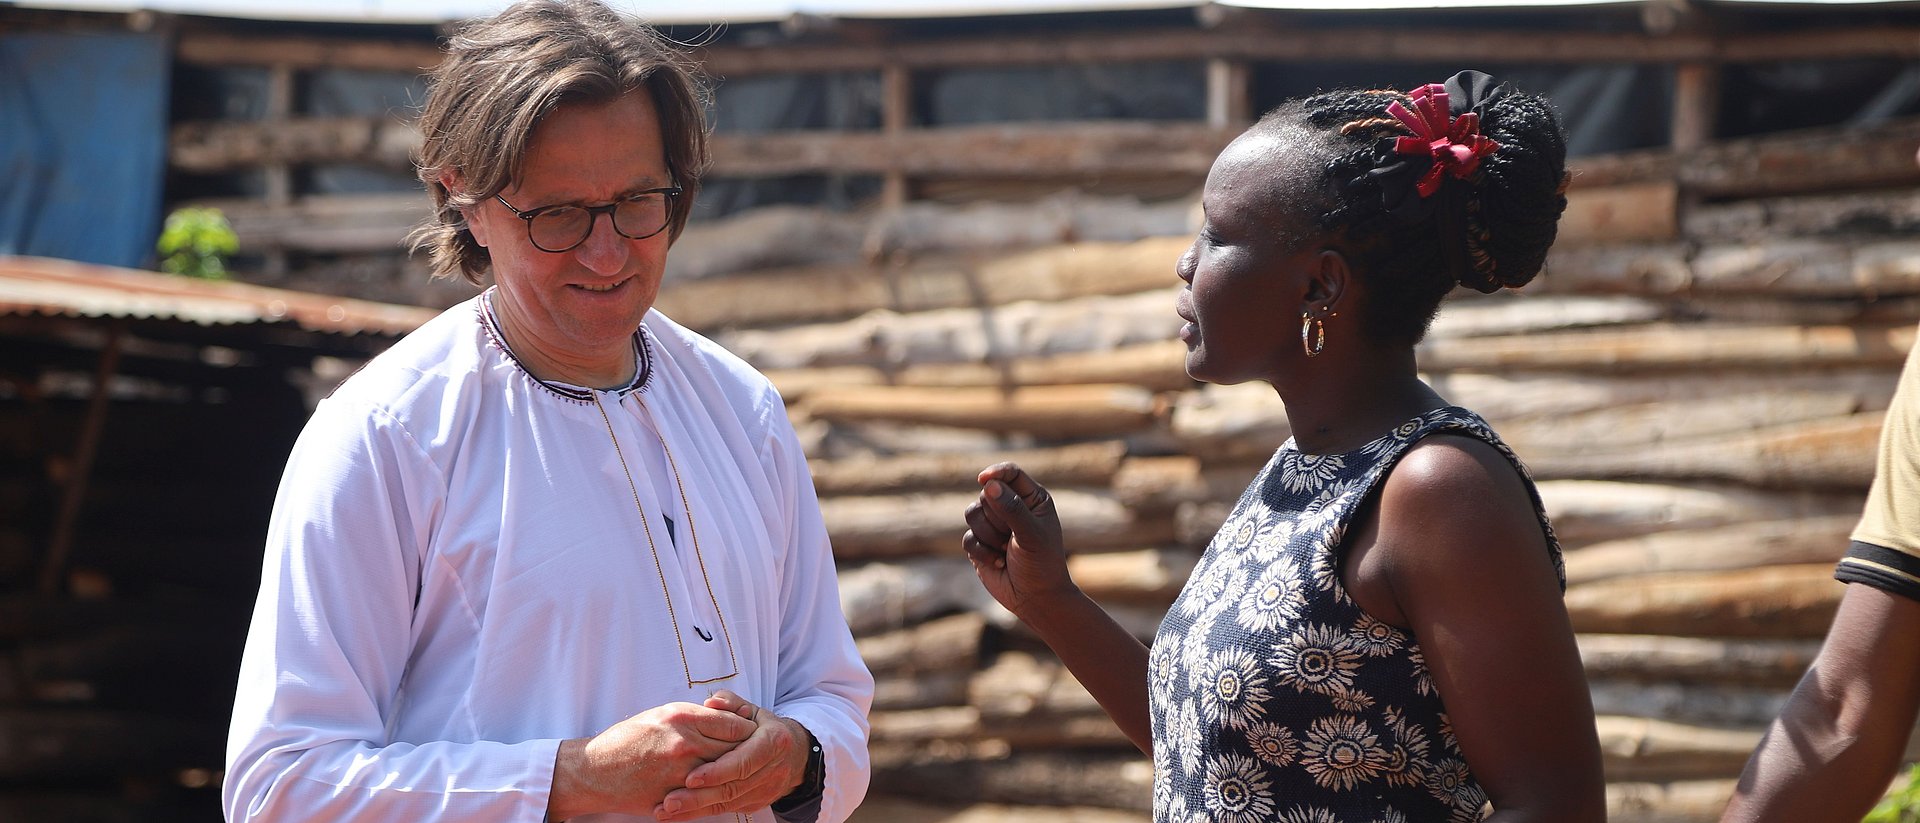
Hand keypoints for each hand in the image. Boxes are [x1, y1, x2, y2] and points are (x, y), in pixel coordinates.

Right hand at [547, 702, 755, 819]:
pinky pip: (707, 794)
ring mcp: (680, 772)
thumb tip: (729, 718)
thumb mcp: (661, 715)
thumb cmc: (627, 739)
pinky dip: (717, 791)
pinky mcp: (674, 795)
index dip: (747, 730)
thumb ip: (696, 717)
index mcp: (681, 717)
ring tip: (742, 772)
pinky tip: (721, 788)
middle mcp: (684, 743)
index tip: (753, 733)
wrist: (594, 770)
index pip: (733, 724)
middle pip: (735, 749)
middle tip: (757, 754)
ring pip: (725, 774)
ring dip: (735, 774)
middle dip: (748, 752)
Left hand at [653, 690, 810, 821]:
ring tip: (665, 811)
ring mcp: (764, 790)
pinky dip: (700, 813)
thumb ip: (731, 704)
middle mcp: (772, 770)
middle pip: (732, 788)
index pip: (744, 761)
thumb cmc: (764, 728)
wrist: (793, 755)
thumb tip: (711, 703)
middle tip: (670, 800)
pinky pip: (725, 810)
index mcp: (773, 742)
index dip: (718, 771)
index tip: (690, 778)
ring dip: (695, 809)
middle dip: (699, 796)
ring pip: (727, 803)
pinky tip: (677, 815)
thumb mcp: (752, 710)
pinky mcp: (755, 804)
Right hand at [962, 462, 1074, 619]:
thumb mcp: (1032, 535)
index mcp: (1032, 499)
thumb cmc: (1042, 564)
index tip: (984, 479)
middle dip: (996, 518)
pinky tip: (998, 562)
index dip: (996, 473)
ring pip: (972, 514)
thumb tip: (988, 485)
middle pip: (986, 494)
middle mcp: (1011, 507)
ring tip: (1005, 550)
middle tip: (1012, 537)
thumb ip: (1012, 509)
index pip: (1010, 474)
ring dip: (988, 535)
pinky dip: (981, 552)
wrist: (1035, 597)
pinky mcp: (979, 543)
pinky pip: (967, 537)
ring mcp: (994, 525)